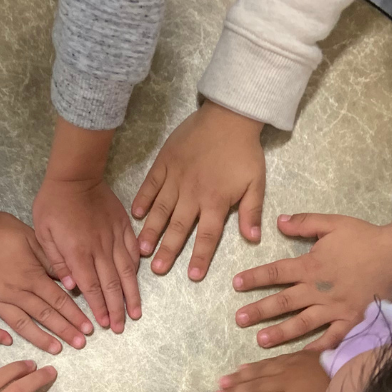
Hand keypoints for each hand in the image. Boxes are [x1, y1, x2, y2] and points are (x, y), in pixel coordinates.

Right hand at [0, 158, 93, 355]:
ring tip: (55, 349)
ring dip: (39, 338)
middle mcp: (16, 292)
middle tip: (80, 345)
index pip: (59, 300)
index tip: (88, 329)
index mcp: (31, 276)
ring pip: (21, 324)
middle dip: (65, 331)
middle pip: (45, 315)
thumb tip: (69, 280)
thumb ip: (50, 261)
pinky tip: (7, 343)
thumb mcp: (31, 238)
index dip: (75, 316)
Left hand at [32, 175, 139, 332]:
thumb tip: (70, 286)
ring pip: (126, 272)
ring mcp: (115, 238)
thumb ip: (56, 261)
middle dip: (117, 309)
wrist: (75, 175)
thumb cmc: (53, 204)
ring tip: (135, 313)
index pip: (91, 287)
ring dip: (131, 295)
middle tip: (120, 327)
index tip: (103, 325)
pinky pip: (133, 251)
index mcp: (78, 252)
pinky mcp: (124, 227)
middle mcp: (100, 248)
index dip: (98, 307)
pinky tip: (138, 281)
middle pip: (111, 285)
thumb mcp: (43, 233)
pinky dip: (136, 269)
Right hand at [132, 101, 264, 280]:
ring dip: (150, 231)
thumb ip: (251, 212)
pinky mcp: (165, 163)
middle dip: (167, 250)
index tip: (192, 276)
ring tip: (141, 249)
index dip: (200, 257)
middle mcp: (192, 194)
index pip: (207, 235)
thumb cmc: (244, 151)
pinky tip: (135, 214)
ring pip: (160, 209)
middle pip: (178, 227)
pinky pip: (151, 184)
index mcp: (215, 201)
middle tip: (157, 269)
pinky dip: (142, 198)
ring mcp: (176, 178)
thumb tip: (253, 239)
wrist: (229, 115)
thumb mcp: (256, 183)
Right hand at [215, 351, 330, 391]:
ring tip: (223, 381)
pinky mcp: (296, 357)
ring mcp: (289, 368)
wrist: (354, 381)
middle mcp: (284, 384)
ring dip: (239, 378)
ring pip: (258, 373)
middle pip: (253, 388)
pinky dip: (254, 365)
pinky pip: (270, 361)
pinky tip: (243, 368)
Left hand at [233, 214, 391, 350]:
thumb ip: (305, 223)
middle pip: (283, 302)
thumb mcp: (333, 223)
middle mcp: (317, 290)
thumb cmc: (365, 239)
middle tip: (239, 320)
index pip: (276, 272)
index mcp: (310, 266)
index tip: (236, 284)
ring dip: (280, 333)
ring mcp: (333, 308)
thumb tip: (279, 221)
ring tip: (261, 340)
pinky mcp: (350, 320)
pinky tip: (302, 356)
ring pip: (302, 323)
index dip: (254, 278)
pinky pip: (332, 338)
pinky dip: (318, 348)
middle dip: (258, 311)